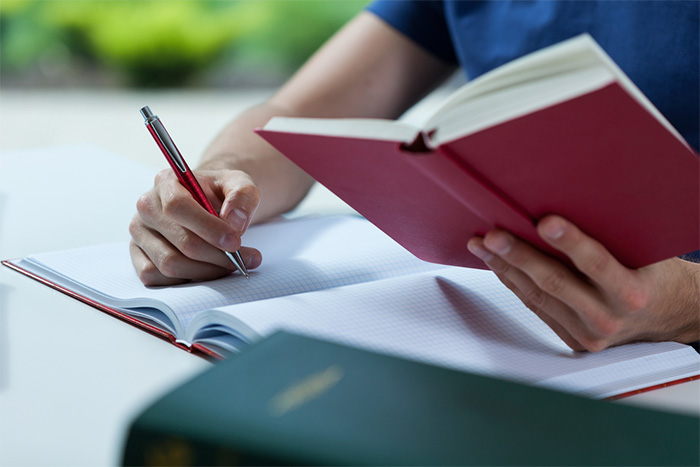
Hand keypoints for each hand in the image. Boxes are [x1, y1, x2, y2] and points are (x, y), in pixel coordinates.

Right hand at [129, 168, 262, 285]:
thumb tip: (235, 222)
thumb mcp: (240, 183)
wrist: (209, 202)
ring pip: (170, 264)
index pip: (178, 207)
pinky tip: (207, 271)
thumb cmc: (221, 193)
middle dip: (217, 256)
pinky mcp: (138, 254)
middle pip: (180, 241)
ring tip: (232, 266)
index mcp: (166, 182)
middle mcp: (147, 206)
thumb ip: (243, 196)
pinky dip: (186, 281)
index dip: (208, 228)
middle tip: (244, 260)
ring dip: (206, 271)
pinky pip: (156, 277)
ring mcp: (140, 232)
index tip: (234, 242)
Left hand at [467, 215, 699, 351]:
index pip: (596, 264)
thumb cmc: (652, 274)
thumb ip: (611, 236)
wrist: (667, 313)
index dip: (570, 242)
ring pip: (538, 297)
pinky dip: (514, 283)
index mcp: (631, 292)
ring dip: (505, 269)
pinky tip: (498, 265)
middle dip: (520, 257)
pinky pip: (536, 307)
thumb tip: (567, 201)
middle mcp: (608, 317)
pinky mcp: (572, 339)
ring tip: (483, 245)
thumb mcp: (642, 251)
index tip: (545, 221)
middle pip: (556, 283)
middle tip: (494, 236)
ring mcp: (587, 333)